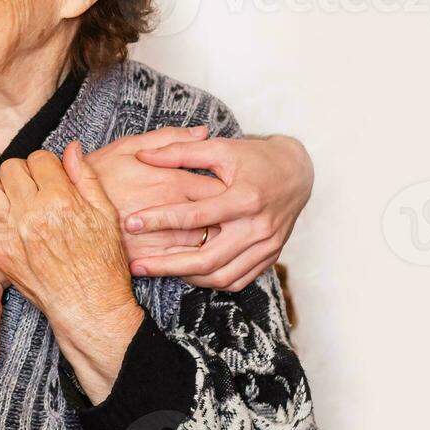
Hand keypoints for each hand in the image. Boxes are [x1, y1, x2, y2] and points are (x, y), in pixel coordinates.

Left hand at [0, 145, 143, 402]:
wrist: (89, 306)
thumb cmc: (102, 263)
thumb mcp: (106, 214)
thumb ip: (86, 177)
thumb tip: (72, 148)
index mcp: (61, 201)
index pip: (39, 158)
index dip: (47, 164)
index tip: (52, 176)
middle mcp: (31, 214)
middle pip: (11, 168)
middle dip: (24, 172)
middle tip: (35, 187)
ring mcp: (9, 234)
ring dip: (1, 188)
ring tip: (15, 198)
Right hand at [85, 126, 225, 259]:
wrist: (63, 205)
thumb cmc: (98, 171)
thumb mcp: (129, 145)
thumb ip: (170, 138)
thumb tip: (203, 131)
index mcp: (171, 181)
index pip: (217, 190)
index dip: (230, 193)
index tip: (234, 192)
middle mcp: (171, 211)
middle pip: (217, 220)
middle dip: (229, 220)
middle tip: (235, 218)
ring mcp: (160, 238)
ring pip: (202, 244)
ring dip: (215, 242)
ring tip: (220, 238)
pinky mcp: (147, 258)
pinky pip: (181, 265)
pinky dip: (193, 262)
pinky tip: (194, 256)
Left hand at [121, 134, 312, 291]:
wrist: (298, 172)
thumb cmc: (255, 158)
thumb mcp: (220, 148)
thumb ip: (180, 151)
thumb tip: (142, 155)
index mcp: (245, 198)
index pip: (195, 215)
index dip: (160, 220)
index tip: (131, 223)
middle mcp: (258, 227)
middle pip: (207, 258)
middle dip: (167, 265)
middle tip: (136, 266)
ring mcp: (266, 246)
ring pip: (221, 276)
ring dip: (187, 277)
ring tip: (157, 269)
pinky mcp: (270, 257)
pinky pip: (237, 280)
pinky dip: (210, 281)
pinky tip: (187, 273)